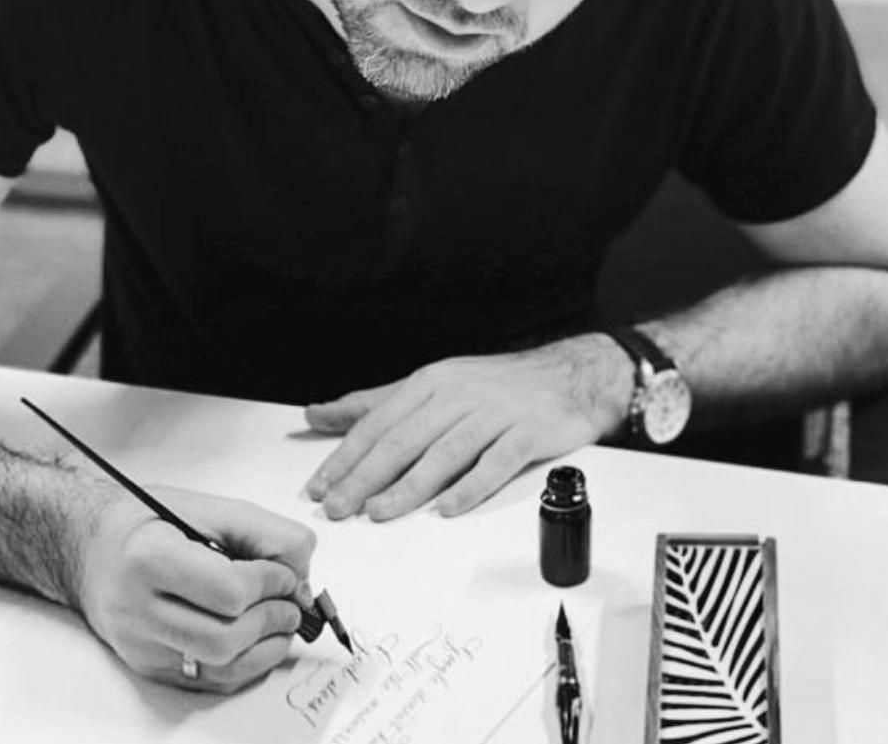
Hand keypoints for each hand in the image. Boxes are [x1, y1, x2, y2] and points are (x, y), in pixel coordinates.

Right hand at [75, 487, 315, 692]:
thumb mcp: (205, 506)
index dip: (271, 583)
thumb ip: (262, 531)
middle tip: (291, 600)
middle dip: (273, 620)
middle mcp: (137, 609)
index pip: (229, 590)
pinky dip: (245, 665)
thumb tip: (301, 573)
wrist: (89, 544)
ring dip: (266, 647)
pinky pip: (208, 681)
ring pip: (219, 668)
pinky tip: (258, 640)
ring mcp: (139, 645)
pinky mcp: (147, 666)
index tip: (284, 573)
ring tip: (280, 619)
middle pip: (225, 638)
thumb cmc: (146, 520)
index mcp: (150, 557)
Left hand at [304, 337, 628, 520]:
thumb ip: (374, 403)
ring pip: (443, 452)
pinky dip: (470, 487)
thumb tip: (318, 415)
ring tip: (378, 512)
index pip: (378, 422)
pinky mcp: (527, 432)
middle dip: (365, 476)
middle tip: (338, 508)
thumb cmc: (494, 386)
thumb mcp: (430, 385)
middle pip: (403, 439)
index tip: (321, 486)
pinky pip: (495, 462)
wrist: (569, 376)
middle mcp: (457, 394)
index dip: (347, 455)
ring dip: (408, 485)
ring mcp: (493, 413)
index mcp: (430, 382)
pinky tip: (447, 510)